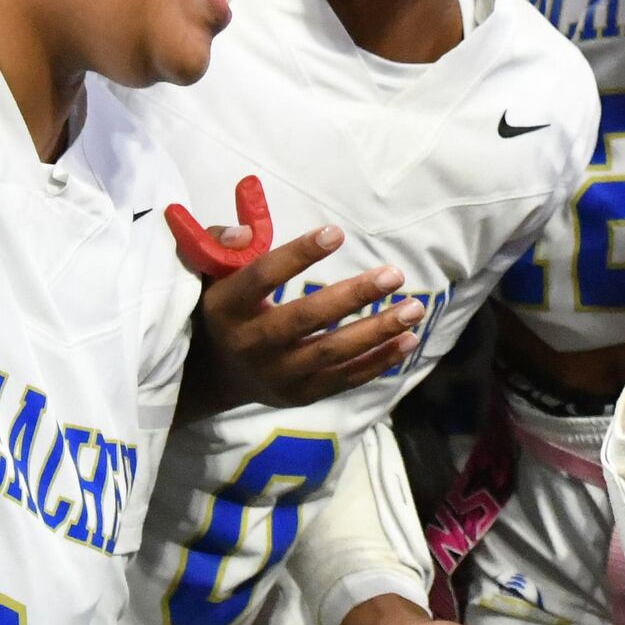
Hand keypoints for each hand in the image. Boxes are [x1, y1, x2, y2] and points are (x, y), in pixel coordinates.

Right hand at [172, 179, 419, 411]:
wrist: (216, 374)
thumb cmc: (223, 306)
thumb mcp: (210, 271)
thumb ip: (223, 244)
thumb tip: (246, 230)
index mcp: (227, 307)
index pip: (262, 277)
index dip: (299, 255)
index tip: (337, 232)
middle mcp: (251, 343)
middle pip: (306, 319)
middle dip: (353, 297)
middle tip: (393, 274)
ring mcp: (277, 374)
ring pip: (332, 353)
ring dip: (377, 330)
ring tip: (414, 307)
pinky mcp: (300, 394)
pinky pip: (344, 379)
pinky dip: (379, 361)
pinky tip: (409, 339)